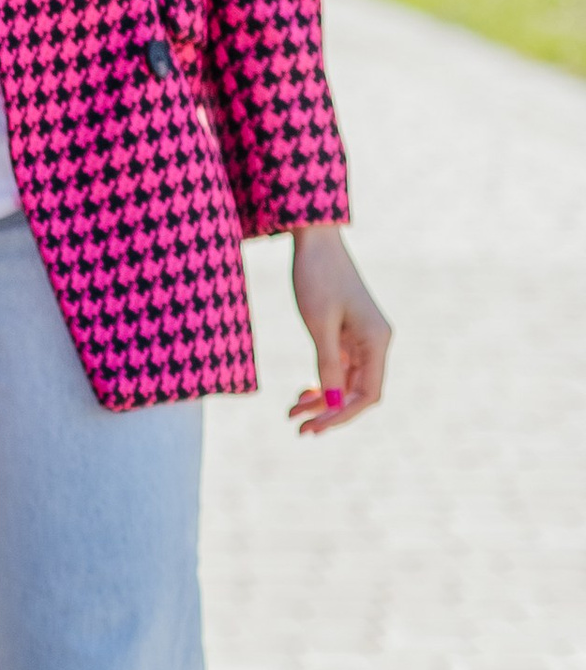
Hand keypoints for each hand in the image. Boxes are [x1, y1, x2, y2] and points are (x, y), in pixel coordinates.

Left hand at [287, 222, 389, 434]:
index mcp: (377, 341)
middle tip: (298, 430)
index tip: (313, 428)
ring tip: (291, 415)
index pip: (367, 395)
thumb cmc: (317, 277)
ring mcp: (361, 339)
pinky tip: (300, 396)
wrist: (314, 239)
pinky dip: (320, 382)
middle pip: (356, 393)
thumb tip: (330, 406)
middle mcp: (375, 342)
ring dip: (320, 400)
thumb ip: (327, 366)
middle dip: (328, 413)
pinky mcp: (346, 333)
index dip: (341, 415)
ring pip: (344, 383)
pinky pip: (337, 368)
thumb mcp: (319, 325)